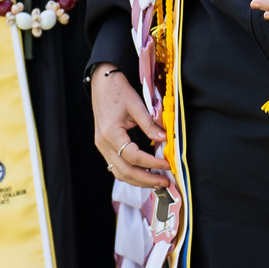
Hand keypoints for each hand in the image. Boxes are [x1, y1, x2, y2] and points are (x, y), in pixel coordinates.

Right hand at [91, 64, 168, 187]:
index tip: (167, 164)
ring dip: (138, 181)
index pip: (133, 156)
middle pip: (124, 171)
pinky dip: (130, 173)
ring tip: (156, 182)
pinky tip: (144, 174)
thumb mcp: (137, 105)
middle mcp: (103, 144)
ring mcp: (102, 147)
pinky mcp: (104, 147)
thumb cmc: (118, 91)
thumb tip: (165, 139)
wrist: (101, 84)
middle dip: (146, 180)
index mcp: (111, 133)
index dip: (152, 163)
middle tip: (164, 183)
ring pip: (119, 173)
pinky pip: (116, 167)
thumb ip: (150, 124)